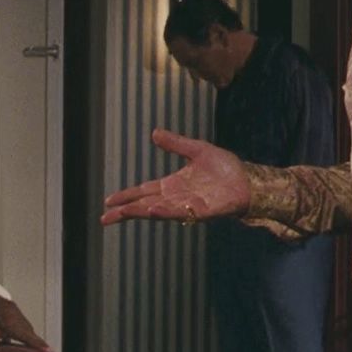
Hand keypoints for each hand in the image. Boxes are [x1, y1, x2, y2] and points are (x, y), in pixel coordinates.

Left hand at [0, 296, 52, 351]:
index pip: (30, 339)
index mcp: (17, 328)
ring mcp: (28, 329)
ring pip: (37, 341)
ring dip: (44, 349)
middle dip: (47, 350)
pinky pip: (35, 340)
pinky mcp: (29, 330)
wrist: (2, 304)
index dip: (39, 346)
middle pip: (38, 341)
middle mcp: (25, 328)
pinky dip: (40, 346)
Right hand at [100, 129, 249, 225]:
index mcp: (172, 185)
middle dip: (125, 211)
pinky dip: (164, 211)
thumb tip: (154, 133)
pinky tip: (152, 209)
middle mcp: (176, 198)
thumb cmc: (225, 168)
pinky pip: (179, 212)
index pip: (143, 191)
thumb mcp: (196, 149)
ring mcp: (187, 206)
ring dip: (140, 211)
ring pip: (158, 210)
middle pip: (144, 205)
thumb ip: (176, 143)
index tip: (109, 201)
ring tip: (123, 213)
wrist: (247, 179)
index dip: (126, 196)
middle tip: (104, 218)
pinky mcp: (200, 211)